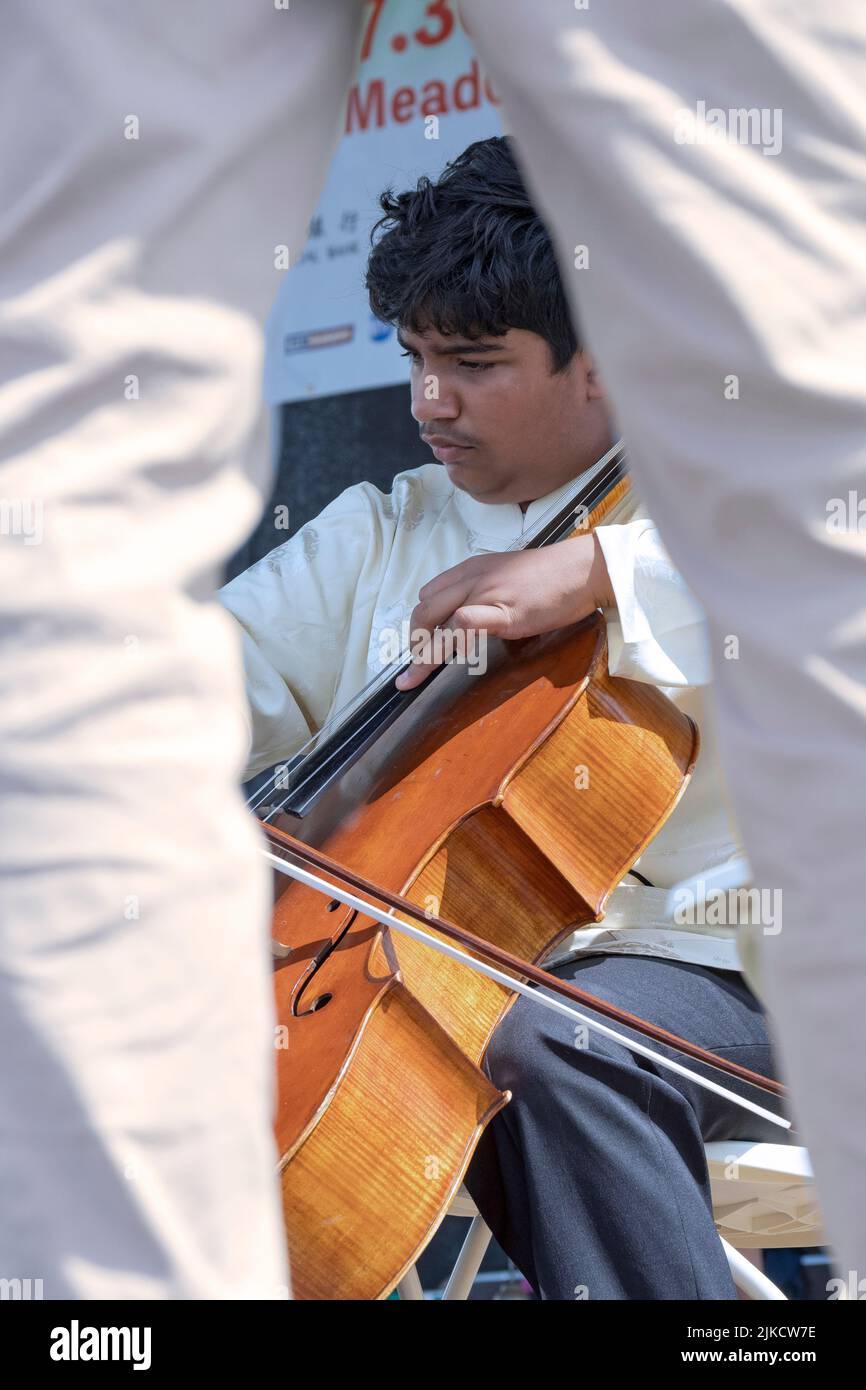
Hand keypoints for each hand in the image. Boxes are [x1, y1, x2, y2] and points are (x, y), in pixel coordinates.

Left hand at [395, 532, 613, 690]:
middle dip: (414, 641)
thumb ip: (485, 595)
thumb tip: (470, 620)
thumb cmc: (551, 578)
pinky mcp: (504, 611)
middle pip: (424, 608)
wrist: (582, 570)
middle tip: (415, 667)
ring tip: (414, 677)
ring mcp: (486, 594)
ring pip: (435, 617)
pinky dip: (448, 643)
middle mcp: (472, 579)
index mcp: (471, 569)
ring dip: (422, 651)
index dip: (420, 623)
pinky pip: (465, 622)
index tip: (420, 645)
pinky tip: (443, 662)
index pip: (429, 594)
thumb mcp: (507, 578)